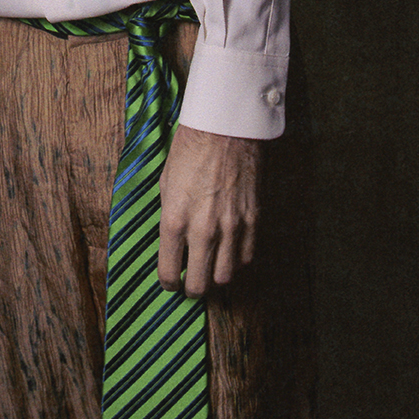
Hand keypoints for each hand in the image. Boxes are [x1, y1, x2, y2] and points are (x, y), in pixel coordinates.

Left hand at [157, 125, 260, 295]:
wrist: (225, 128)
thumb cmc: (190, 149)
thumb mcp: (166, 183)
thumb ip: (169, 217)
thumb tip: (173, 242)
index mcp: (175, 220)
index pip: (170, 272)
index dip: (168, 283)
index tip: (170, 282)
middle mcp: (203, 229)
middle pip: (200, 285)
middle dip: (192, 290)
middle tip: (190, 285)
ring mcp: (232, 227)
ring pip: (226, 277)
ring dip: (216, 277)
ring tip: (210, 270)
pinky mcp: (253, 220)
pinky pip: (247, 257)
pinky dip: (237, 261)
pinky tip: (229, 252)